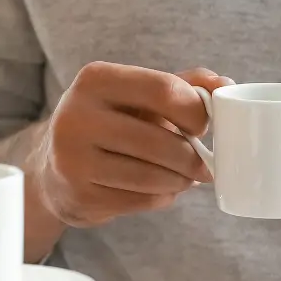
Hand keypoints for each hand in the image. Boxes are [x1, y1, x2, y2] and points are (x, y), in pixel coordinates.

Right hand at [28, 62, 233, 226]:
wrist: (55, 168)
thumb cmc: (110, 123)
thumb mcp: (137, 94)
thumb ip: (183, 84)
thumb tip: (225, 85)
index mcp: (95, 79)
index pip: (164, 90)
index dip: (195, 112)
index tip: (202, 125)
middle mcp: (76, 116)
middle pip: (161, 141)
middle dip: (192, 156)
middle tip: (203, 163)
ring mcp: (72, 159)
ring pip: (152, 176)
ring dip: (181, 180)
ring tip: (184, 176)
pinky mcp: (79, 196)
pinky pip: (140, 200)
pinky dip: (162, 196)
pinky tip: (160, 188)